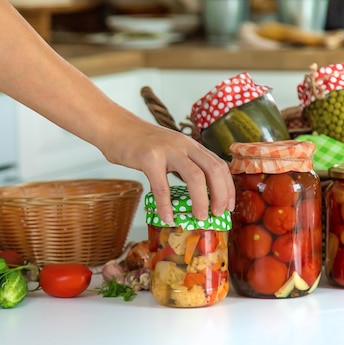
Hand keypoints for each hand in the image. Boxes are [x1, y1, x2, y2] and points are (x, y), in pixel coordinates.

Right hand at [100, 119, 234, 223]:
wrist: (114, 127)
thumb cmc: (140, 144)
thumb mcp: (169, 150)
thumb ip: (182, 165)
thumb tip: (195, 194)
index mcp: (191, 145)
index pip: (219, 165)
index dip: (228, 187)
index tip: (229, 206)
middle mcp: (184, 145)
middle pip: (213, 170)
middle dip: (221, 194)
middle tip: (219, 214)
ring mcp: (167, 150)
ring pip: (195, 176)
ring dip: (201, 200)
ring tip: (200, 218)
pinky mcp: (148, 158)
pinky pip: (162, 186)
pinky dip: (166, 205)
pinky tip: (167, 217)